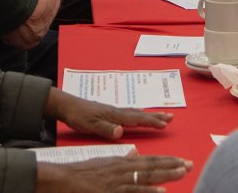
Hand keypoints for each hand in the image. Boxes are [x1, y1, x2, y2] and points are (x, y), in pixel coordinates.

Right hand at [36, 155, 191, 192]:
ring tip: (183, 172)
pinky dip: (148, 192)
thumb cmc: (81, 173)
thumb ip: (121, 159)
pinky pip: (134, 192)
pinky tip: (162, 192)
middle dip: (172, 165)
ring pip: (147, 176)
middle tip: (190, 164)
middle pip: (152, 166)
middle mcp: (122, 168)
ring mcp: (118, 180)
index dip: (167, 160)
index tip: (182, 160)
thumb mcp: (103, 162)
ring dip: (166, 174)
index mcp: (121, 161)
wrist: (62, 179)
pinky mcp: (111, 191)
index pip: (149, 160)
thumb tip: (134, 153)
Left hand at [46, 88, 173, 137]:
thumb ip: (106, 129)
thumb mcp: (90, 126)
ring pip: (135, 113)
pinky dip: (138, 114)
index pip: (136, 119)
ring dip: (149, 115)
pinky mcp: (109, 112)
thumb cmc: (78, 116)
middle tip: (171, 117)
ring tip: (161, 115)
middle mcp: (116, 112)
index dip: (151, 122)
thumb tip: (121, 131)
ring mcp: (113, 111)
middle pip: (140, 114)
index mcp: (114, 115)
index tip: (165, 124)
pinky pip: (129, 113)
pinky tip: (139, 114)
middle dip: (156, 116)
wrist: (67, 105)